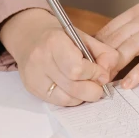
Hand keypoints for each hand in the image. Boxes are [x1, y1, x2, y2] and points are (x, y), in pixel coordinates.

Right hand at [0, 8, 119, 105]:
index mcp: (54, 42)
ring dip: (83, 96)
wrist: (29, 35)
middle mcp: (40, 60)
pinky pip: (56, 102)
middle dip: (92, 90)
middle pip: (72, 86)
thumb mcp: (82, 36)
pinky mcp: (31, 88)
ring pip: (65, 98)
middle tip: (100, 86)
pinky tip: (75, 90)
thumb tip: (109, 72)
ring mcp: (33, 76)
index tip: (103, 74)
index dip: (94, 74)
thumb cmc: (59, 35)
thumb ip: (101, 52)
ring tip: (88, 87)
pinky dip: (71, 99)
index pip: (77, 68)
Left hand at [95, 3, 138, 89]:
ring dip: (113, 66)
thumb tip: (102, 51)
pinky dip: (136, 74)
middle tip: (89, 75)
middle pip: (116, 39)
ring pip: (128, 49)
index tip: (85, 61)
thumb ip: (130, 34)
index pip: (110, 28)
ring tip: (103, 81)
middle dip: (101, 58)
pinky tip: (127, 85)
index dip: (96, 46)